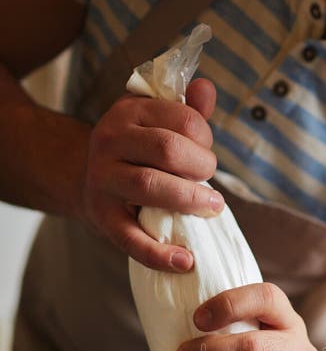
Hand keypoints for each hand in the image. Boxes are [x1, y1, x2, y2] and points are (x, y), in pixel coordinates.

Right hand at [81, 78, 223, 270]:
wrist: (90, 180)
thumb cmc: (138, 151)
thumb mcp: (158, 122)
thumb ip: (187, 109)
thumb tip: (207, 89)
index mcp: (128, 112)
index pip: (182, 120)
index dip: (206, 139)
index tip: (206, 151)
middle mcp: (109, 140)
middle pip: (168, 149)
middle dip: (202, 166)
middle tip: (210, 181)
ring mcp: (102, 180)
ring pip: (150, 186)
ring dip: (190, 200)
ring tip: (211, 208)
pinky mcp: (102, 218)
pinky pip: (132, 239)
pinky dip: (160, 254)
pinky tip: (185, 261)